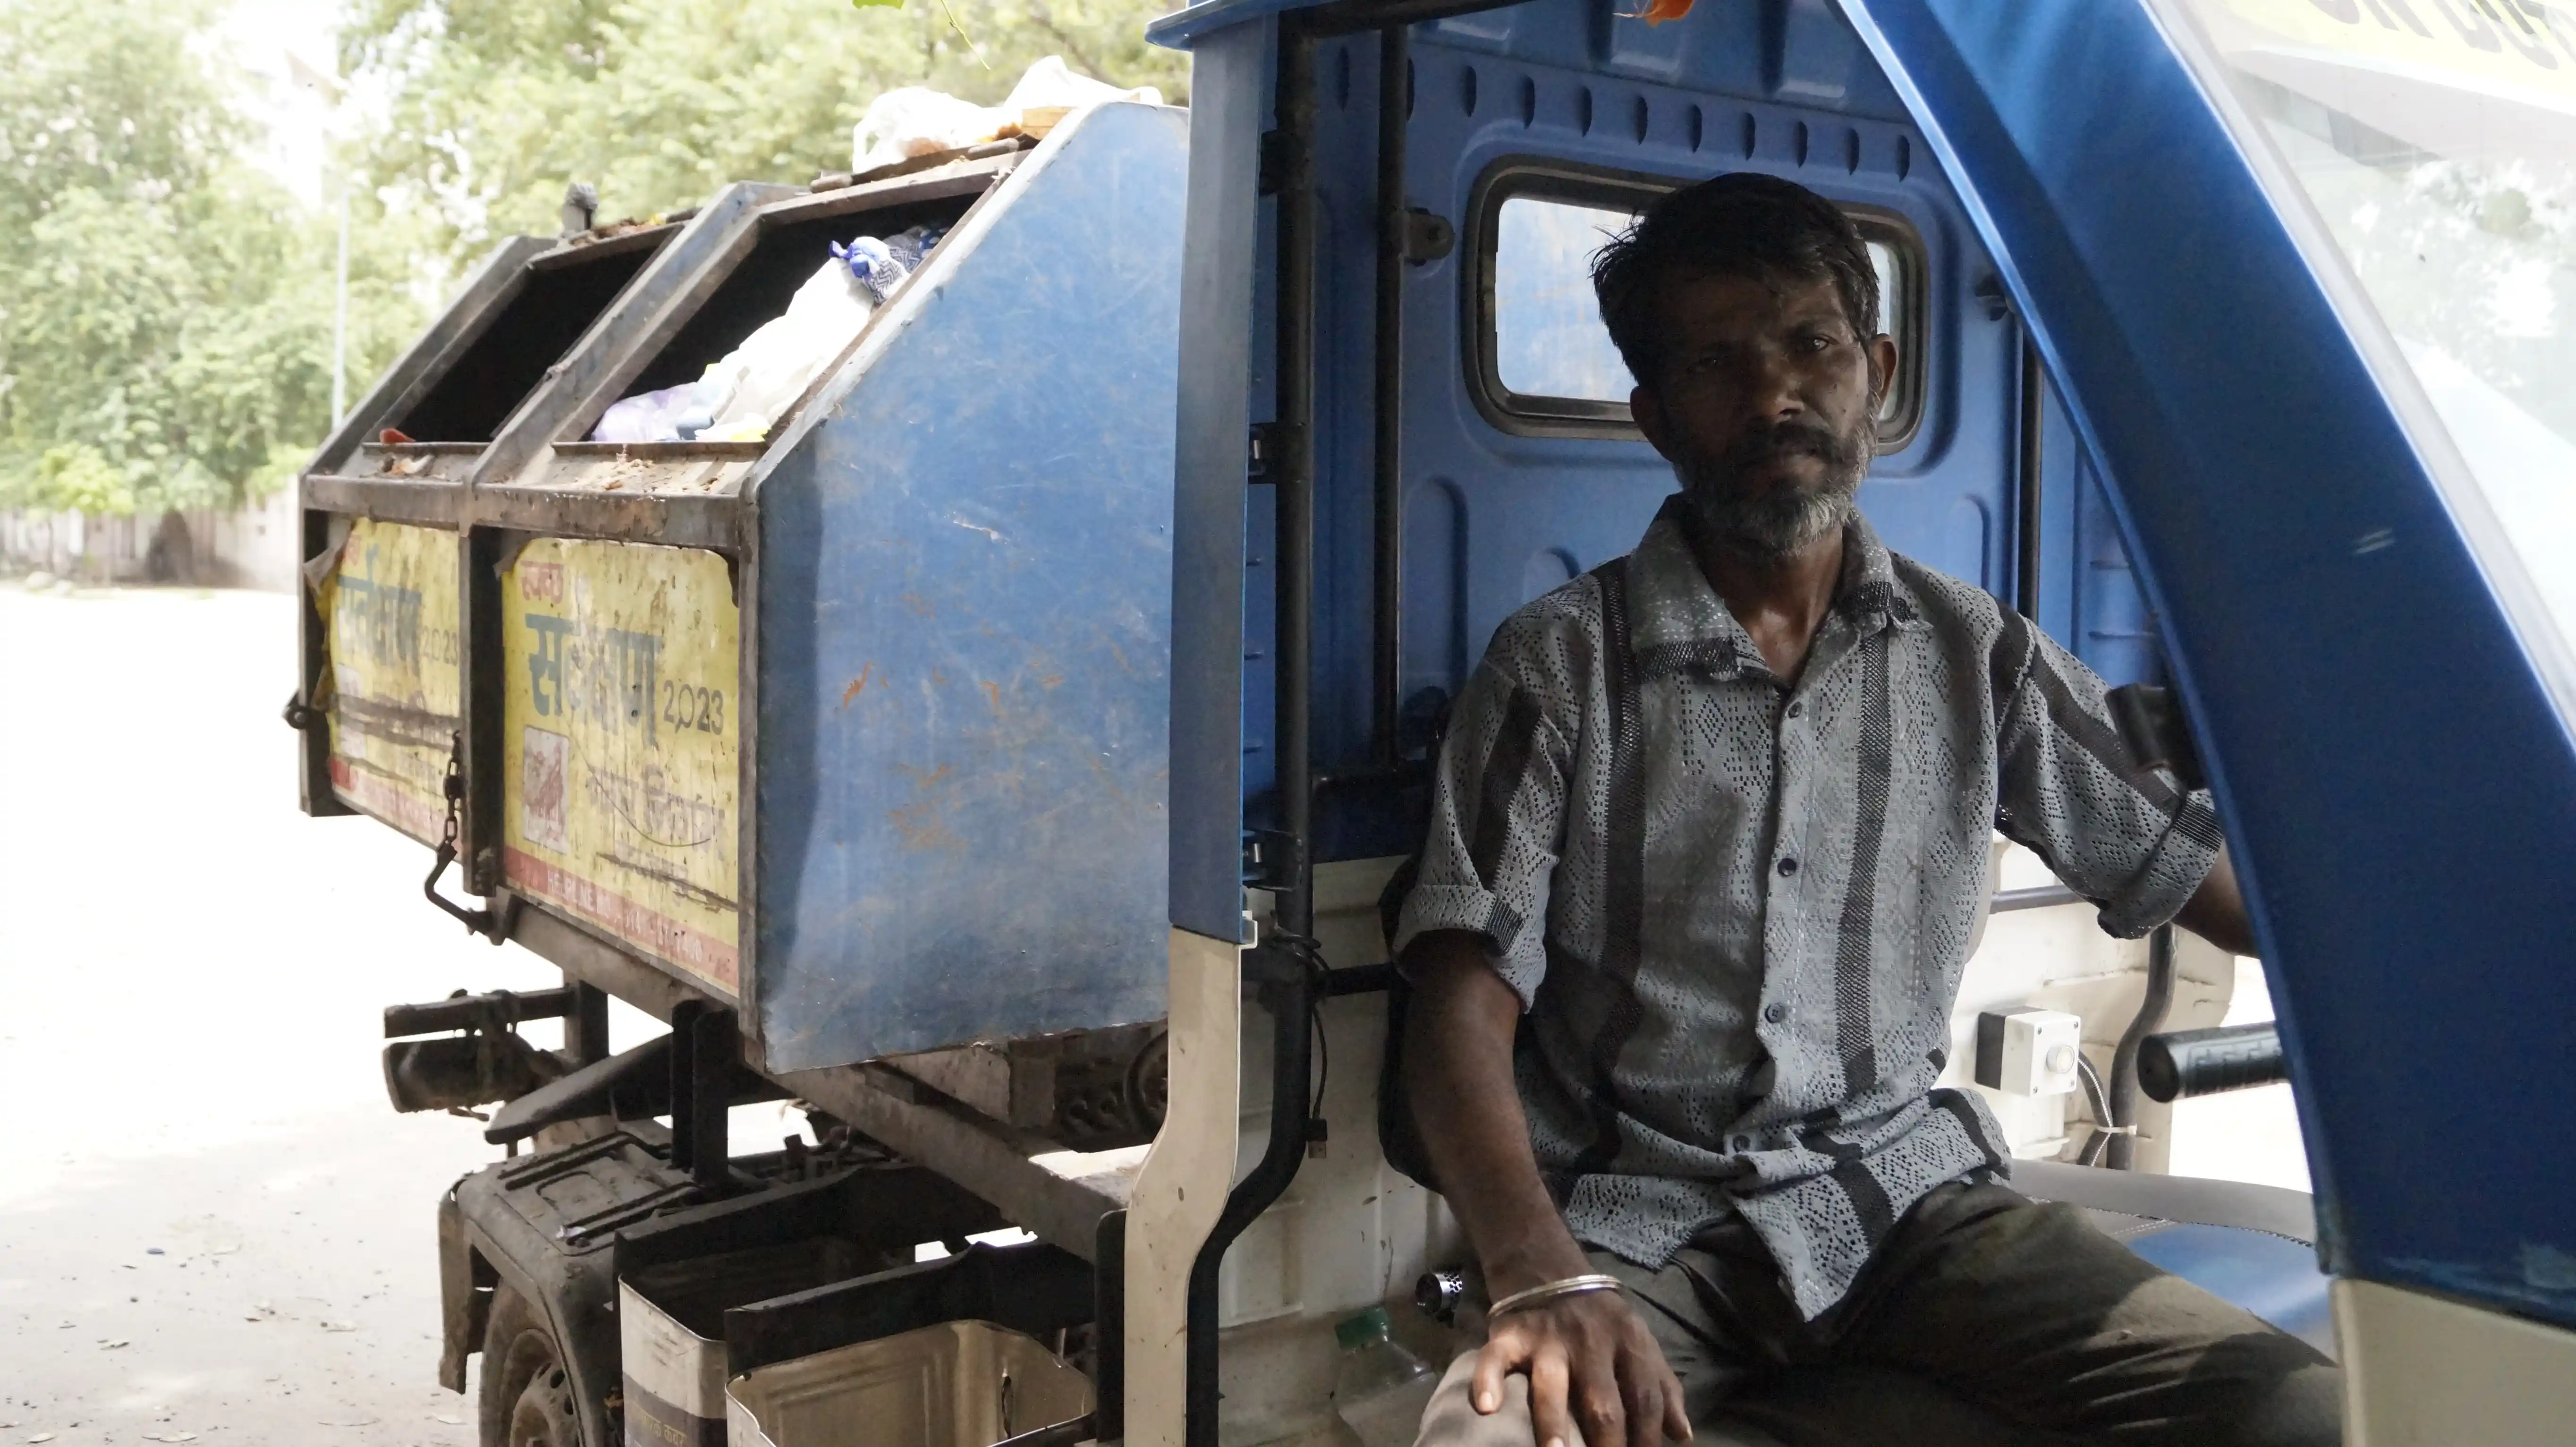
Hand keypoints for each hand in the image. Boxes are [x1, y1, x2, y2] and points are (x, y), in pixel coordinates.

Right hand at [1472, 1291, 1690, 1446]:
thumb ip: (1663, 1388)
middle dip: (1607, 1442)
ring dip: (1553, 1421)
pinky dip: (1488, 1380)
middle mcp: (1590, 1341)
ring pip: (1551, 1384)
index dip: (1648, 1438)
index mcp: (1628, 1342)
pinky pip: (1495, 1359)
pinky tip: (1486, 1407)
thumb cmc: (1601, 1320)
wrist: (1549, 1267)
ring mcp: (1547, 1339)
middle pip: (1602, 1400)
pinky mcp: (1510, 1334)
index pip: (1644, 1397)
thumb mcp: (1638, 1343)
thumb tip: (1682, 1436)